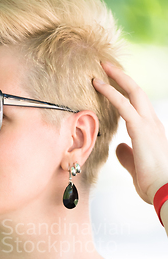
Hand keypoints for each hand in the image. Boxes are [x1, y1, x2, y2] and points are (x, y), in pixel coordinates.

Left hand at [93, 62, 167, 203]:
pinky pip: (123, 105)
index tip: (113, 86)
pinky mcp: (141, 129)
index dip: (126, 95)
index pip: (138, 107)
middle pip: (137, 92)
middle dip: (122, 78)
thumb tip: (118, 147)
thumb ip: (127, 156)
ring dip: (115, 78)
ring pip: (132, 92)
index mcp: (152, 133)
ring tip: (101, 67)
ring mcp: (149, 125)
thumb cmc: (154, 185)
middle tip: (106, 66)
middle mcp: (153, 124)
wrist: (166, 191)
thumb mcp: (136, 168)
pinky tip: (97, 84)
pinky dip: (110, 92)